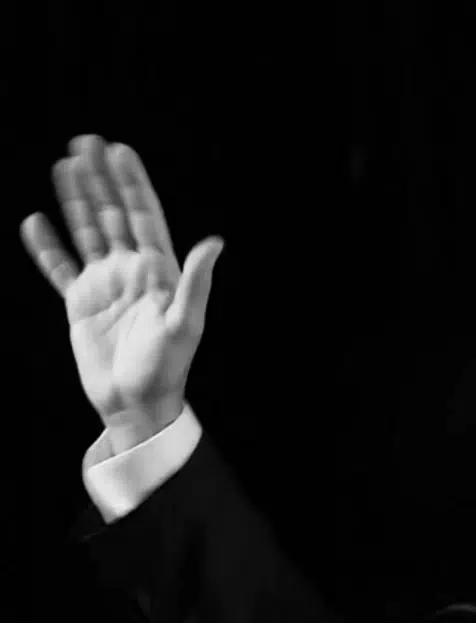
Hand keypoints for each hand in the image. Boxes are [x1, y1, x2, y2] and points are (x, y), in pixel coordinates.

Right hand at [20, 135, 223, 450]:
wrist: (137, 403)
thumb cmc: (167, 367)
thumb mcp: (184, 323)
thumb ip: (196, 281)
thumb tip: (214, 242)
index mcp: (159, 270)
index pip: (143, 215)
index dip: (132, 183)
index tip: (119, 150)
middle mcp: (132, 270)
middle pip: (113, 214)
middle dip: (100, 179)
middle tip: (86, 142)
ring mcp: (105, 285)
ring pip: (88, 232)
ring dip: (76, 200)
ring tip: (64, 166)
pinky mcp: (80, 304)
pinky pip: (59, 268)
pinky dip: (46, 247)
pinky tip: (35, 222)